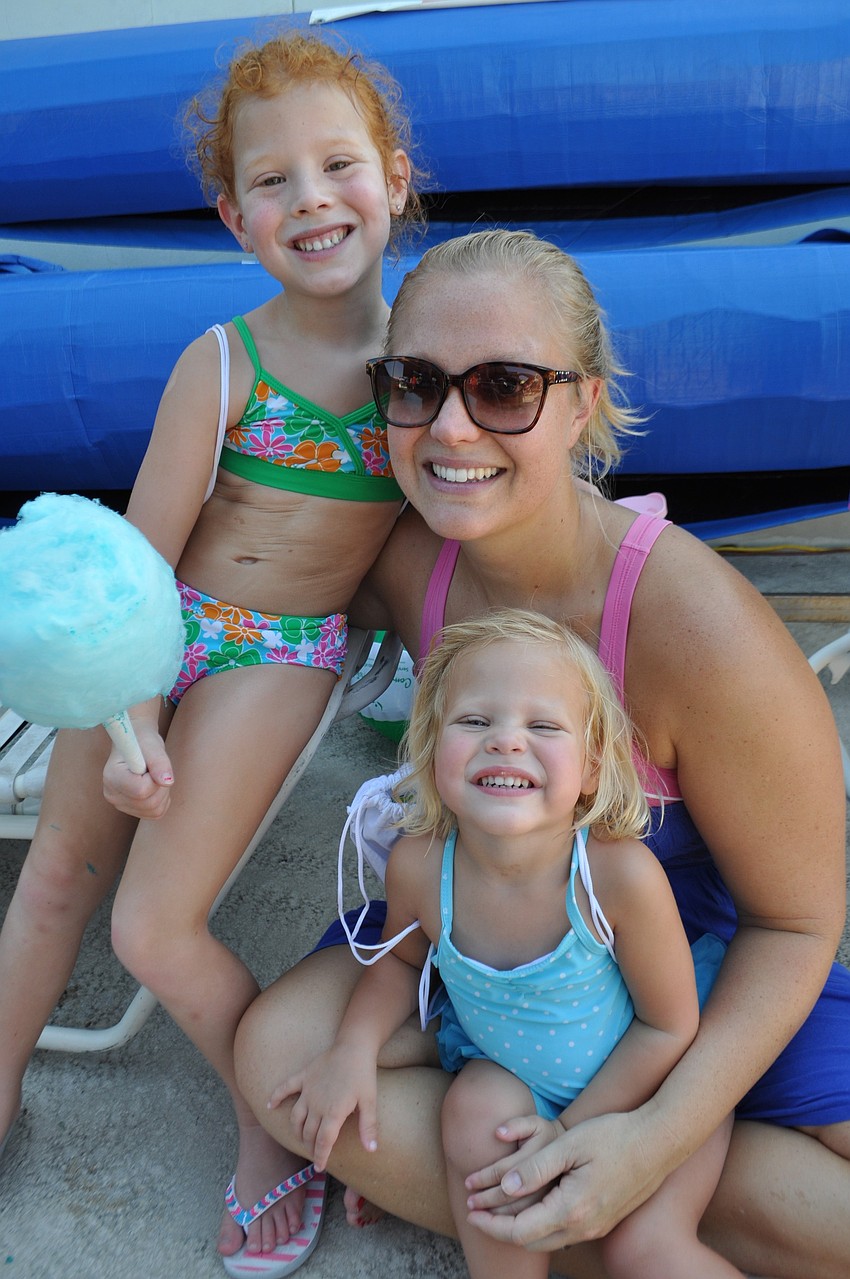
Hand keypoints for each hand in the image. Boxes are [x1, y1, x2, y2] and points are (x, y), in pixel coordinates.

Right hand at [102, 722, 173, 818]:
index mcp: (111, 777)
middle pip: (149, 803)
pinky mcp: (131, 810)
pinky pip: (156, 813)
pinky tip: (154, 785)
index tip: (150, 764)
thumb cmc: (142, 741)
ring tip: (154, 775)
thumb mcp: (152, 746)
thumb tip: (167, 782)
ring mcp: (120, 804)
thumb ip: (159, 763)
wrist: (136, 745)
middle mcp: (112, 794)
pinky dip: (162, 800)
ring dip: (162, 793)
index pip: (141, 791)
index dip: (154, 778)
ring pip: (154, 810)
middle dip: (161, 786)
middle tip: (155, 769)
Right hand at [269, 1048, 377, 1172]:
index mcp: (333, 1113)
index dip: (321, 1157)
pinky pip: (286, 1088)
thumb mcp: (370, 1102)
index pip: (323, 1142)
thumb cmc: (363, 1075)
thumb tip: (372, 1150)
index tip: (320, 1168)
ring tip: (301, 1139)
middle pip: (309, 1133)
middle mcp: (316, 1105)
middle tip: (315, 1153)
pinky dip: (276, 1097)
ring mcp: (307, 1090)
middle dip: (311, 1147)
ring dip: (297, 1131)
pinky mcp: (303, 1076)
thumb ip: (368, 1127)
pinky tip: (269, 1105)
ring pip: (296, 1118)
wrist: (354, 1046)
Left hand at [465, 1110, 664, 1249]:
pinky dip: (540, 1224)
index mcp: (572, 1210)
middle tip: (476, 1210)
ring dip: (519, 1228)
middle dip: (499, 1229)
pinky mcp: (604, 1221)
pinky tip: (532, 1205)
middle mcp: (584, 1227)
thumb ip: (535, 1168)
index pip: (519, 1231)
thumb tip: (503, 1187)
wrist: (659, 1141)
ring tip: (497, 1208)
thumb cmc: (613, 1135)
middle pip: (530, 1242)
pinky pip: (564, 1232)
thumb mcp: (569, 1145)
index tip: (470, 1211)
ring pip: (547, 1240)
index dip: (490, 1225)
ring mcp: (596, 1228)